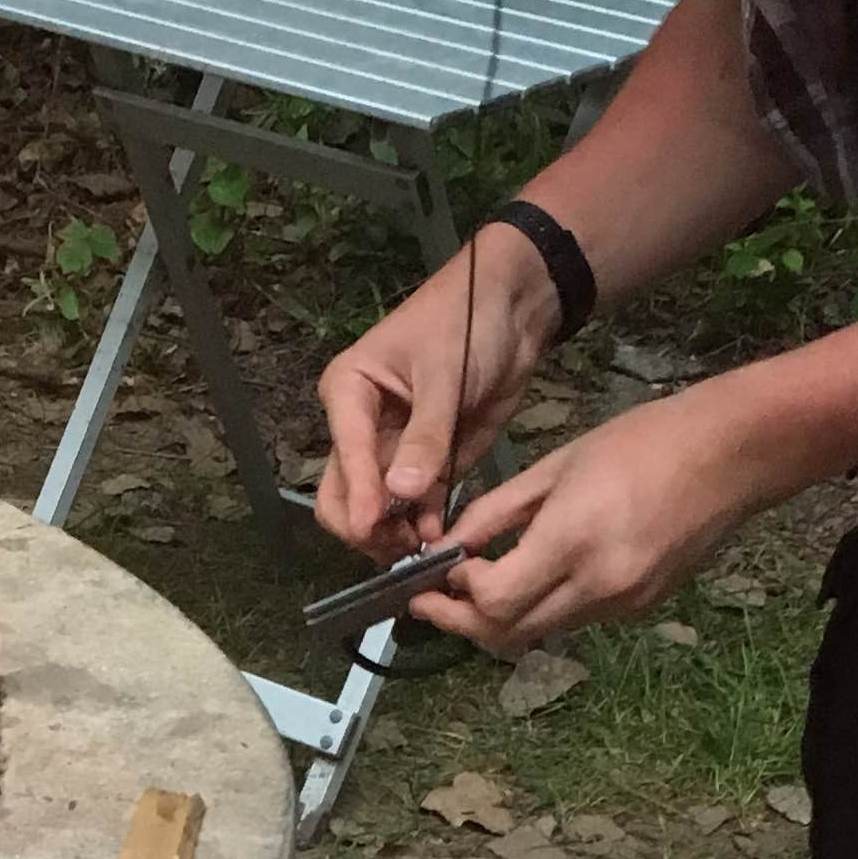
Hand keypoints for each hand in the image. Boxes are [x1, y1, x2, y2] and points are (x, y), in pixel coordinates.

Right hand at [315, 226, 555, 554]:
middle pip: (342, 494)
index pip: (343, 456)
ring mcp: (394, 452)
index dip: (358, 496)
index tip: (374, 528)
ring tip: (425, 548)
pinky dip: (423, 526)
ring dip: (394, 535)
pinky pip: (416, 508)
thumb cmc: (467, 322)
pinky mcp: (429, 466)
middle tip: (399, 545)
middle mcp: (362, 428)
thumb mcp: (445, 375)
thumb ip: (425, 436)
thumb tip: (400, 492)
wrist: (515, 309)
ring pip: (376, 510)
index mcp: (349, 393)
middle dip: (366, 526)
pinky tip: (440, 539)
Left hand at [406, 381, 769, 654]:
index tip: (434, 572)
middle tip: (431, 600)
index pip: (495, 600)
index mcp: (574, 540)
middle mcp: (600, 585)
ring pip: (542, 632)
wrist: (732, 456)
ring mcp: (624, 603)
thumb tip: (450, 543)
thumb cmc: (643, 442)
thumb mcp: (557, 465)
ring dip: (502, 618)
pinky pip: (576, 619)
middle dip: (463, 622)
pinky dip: (543, 607)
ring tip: (475, 585)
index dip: (455, 595)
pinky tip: (533, 575)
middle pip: (510, 634)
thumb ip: (498, 511)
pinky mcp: (641, 608)